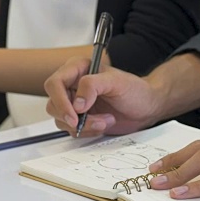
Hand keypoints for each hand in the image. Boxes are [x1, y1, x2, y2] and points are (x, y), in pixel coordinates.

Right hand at [44, 57, 160, 135]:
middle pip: (53, 104)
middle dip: (72, 117)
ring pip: (61, 119)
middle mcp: (72, 85)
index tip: (75, 115)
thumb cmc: (135, 90)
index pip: (55, 83)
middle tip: (93, 122)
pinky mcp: (79, 119)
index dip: (60, 100)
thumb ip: (93, 86)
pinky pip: (71, 130)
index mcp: (77, 69)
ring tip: (106, 120)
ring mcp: (74, 103)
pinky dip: (87, 132)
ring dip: (83, 126)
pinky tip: (103, 124)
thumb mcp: (117, 82)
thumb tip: (76, 103)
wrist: (146, 108)